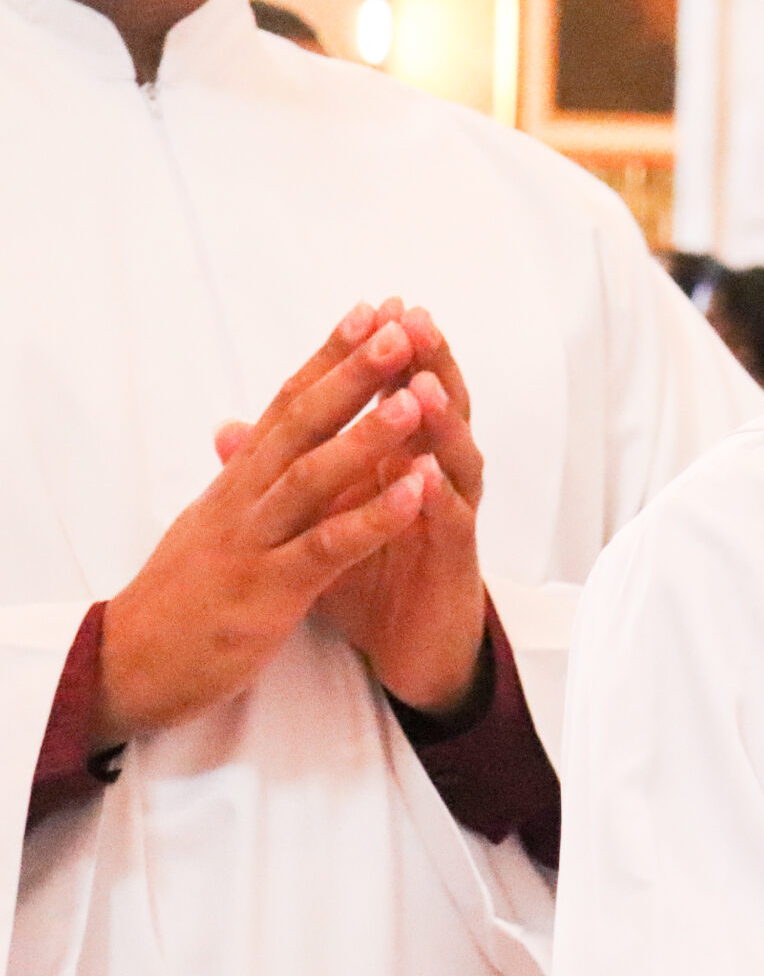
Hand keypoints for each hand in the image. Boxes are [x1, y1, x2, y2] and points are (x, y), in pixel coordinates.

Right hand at [98, 307, 438, 744]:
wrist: (133, 664)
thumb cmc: (184, 589)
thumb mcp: (214, 518)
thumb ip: (238, 471)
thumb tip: (240, 425)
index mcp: (240, 478)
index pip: (287, 402)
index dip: (329, 356)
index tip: (372, 310)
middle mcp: (244, 498)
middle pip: (301, 422)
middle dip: (352, 373)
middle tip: (400, 326)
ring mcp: (254, 542)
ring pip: (314, 477)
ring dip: (369, 435)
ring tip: (418, 397)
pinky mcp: (267, 592)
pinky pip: (326, 548)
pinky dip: (373, 517)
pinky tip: (416, 491)